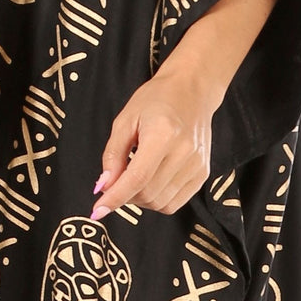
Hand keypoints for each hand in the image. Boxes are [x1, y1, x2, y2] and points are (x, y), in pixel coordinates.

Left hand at [89, 64, 222, 220]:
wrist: (192, 90)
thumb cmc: (157, 99)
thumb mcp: (125, 120)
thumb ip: (113, 155)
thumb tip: (103, 186)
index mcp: (164, 135)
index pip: (137, 178)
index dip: (115, 197)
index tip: (97, 210)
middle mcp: (184, 152)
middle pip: (148, 193)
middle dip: (125, 195)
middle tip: (115, 181)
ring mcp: (197, 165)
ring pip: (160, 203)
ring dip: (140, 199)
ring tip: (135, 177)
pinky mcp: (203, 174)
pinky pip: (174, 203)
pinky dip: (157, 200)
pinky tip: (151, 182)